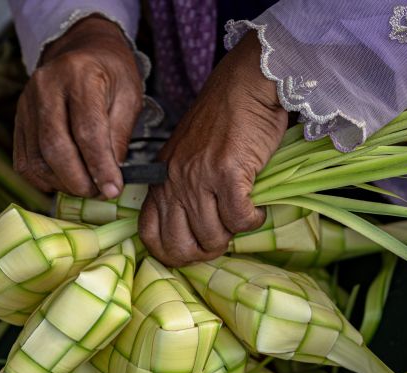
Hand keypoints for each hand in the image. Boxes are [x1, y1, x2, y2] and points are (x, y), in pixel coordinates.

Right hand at [13, 16, 142, 198]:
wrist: (82, 51)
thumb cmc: (111, 75)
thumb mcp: (129, 98)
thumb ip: (118, 137)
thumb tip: (108, 179)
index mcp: (79, 75)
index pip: (87, 130)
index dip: (100, 166)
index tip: (113, 190)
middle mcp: (45, 87)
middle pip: (55, 147)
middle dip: (79, 180)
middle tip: (99, 192)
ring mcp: (26, 104)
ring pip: (36, 160)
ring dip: (62, 183)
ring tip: (85, 186)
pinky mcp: (17, 121)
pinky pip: (24, 162)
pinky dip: (44, 180)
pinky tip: (64, 180)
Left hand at [139, 32, 287, 266]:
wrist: (244, 86)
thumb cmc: (221, 121)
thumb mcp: (186, 158)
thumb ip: (181, 190)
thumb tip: (194, 231)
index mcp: (160, 180)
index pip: (149, 234)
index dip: (172, 253)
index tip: (194, 250)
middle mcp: (174, 182)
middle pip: (179, 245)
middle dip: (204, 252)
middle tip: (223, 240)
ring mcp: (198, 178)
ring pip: (212, 236)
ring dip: (232, 234)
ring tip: (242, 216)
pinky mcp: (227, 173)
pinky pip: (239, 219)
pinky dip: (253, 221)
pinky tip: (257, 209)